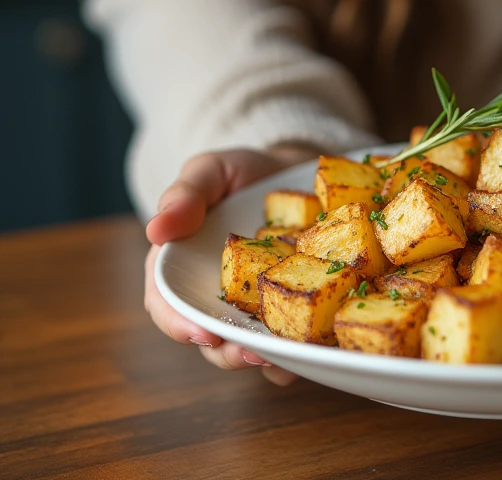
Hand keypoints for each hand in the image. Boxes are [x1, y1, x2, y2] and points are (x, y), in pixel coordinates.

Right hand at [144, 145, 316, 385]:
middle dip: (230, 354)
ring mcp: (254, 305)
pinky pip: (292, 334)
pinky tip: (317, 347)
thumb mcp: (209, 171)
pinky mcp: (290, 304)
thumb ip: (185, 194)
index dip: (179, 325)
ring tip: (287, 359)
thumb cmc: (240, 172)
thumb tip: (155, 228)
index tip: (202, 334)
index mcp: (181, 268)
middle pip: (211, 339)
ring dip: (267, 359)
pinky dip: (302, 346)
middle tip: (254, 355)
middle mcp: (214, 296)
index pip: (167, 305)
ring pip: (252, 346)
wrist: (290, 169)